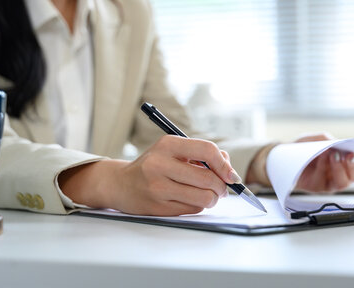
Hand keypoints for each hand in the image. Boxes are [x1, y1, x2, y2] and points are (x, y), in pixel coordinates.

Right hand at [59, 135, 240, 215]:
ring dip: (212, 199)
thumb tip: (228, 168)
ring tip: (208, 195)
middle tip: (222, 189)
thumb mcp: (174, 150)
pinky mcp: (158, 207)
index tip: (232, 175)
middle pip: (208, 178)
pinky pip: (193, 209)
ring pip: (203, 197)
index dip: (224, 165)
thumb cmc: (155, 165)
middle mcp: (160, 164)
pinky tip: (189, 199)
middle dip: (222, 187)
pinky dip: (198, 205)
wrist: (121, 184)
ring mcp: (158, 187)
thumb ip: (202, 154)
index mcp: (167, 144)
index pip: (206, 150)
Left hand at [293, 133, 353, 191]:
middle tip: (349, 154)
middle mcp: (341, 173)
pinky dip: (323, 168)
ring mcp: (330, 182)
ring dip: (340, 169)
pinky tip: (321, 158)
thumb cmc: (304, 148)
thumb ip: (327, 139)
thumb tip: (336, 142)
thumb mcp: (315, 138)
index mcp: (345, 162)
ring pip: (343, 183)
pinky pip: (324, 182)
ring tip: (334, 156)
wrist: (284, 157)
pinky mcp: (318, 187)